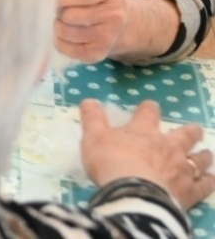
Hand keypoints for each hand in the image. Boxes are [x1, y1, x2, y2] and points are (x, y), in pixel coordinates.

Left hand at [55, 0, 127, 61]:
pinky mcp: (97, 54)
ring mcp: (108, 37)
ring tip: (60, 19)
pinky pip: (64, 48)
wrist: (114, 23)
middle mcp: (115, 15)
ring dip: (55, 25)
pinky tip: (64, 33)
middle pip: (70, 15)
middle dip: (57, 11)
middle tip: (56, 9)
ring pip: (64, 32)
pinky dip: (57, 40)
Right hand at [80, 99, 214, 208]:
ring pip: (199, 158)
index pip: (149, 113)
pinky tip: (212, 178)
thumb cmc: (111, 162)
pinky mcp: (190, 189)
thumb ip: (92, 119)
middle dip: (190, 131)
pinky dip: (210, 180)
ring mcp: (182, 168)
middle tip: (195, 129)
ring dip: (204, 155)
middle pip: (184, 135)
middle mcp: (168, 146)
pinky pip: (205, 184)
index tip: (150, 107)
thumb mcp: (93, 138)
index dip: (149, 109)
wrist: (133, 192)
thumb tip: (88, 99)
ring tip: (208, 153)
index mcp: (144, 131)